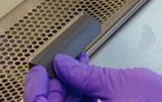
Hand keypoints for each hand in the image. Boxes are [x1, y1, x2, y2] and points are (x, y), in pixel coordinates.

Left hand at [23, 53, 161, 101]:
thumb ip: (90, 76)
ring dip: (71, 90)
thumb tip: (65, 64)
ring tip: (77, 65)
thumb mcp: (126, 83)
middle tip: (60, 63)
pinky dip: (85, 99)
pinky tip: (90, 80)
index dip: (35, 86)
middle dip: (56, 85)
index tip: (38, 68)